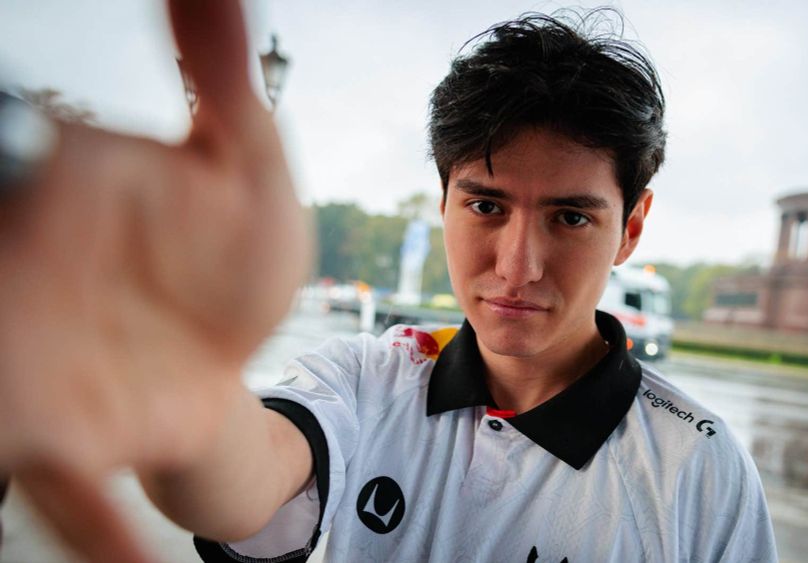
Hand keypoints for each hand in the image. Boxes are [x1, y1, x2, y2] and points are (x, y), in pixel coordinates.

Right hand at [0, 1, 310, 558]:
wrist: (240, 336)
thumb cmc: (225, 245)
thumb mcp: (238, 156)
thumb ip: (218, 69)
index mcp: (64, 195)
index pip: (21, 170)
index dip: (20, 166)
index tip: (52, 147)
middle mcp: (27, 281)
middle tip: (1, 289)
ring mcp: (42, 371)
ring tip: (16, 430)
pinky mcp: (76, 442)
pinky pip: (70, 498)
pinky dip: (95, 533)